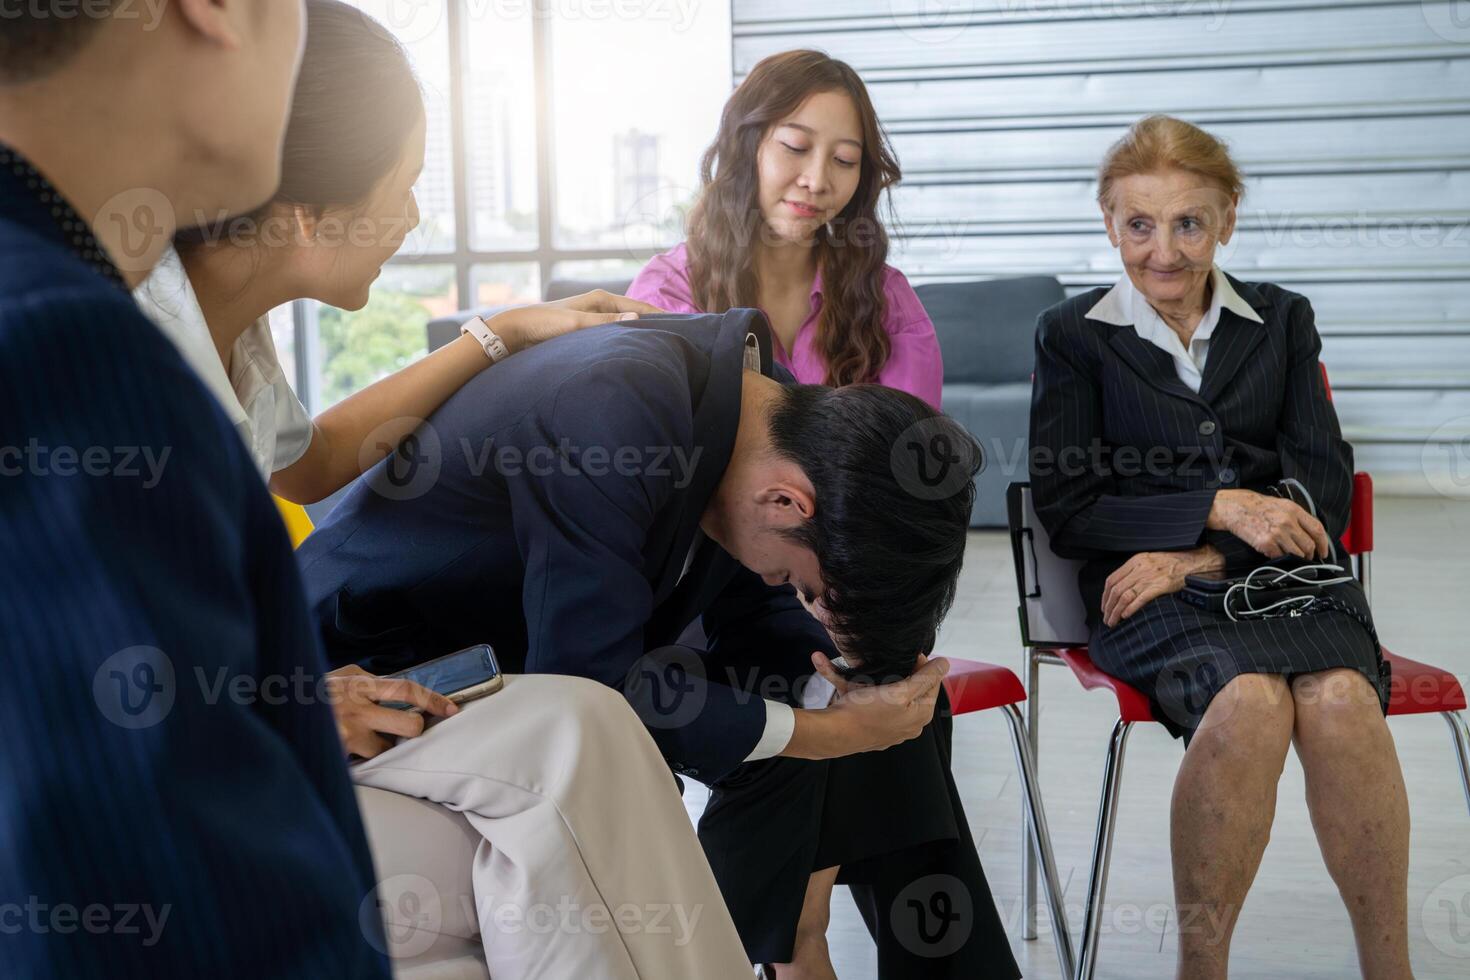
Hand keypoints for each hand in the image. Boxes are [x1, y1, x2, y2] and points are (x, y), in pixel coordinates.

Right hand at [324, 664, 458, 759]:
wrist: (275, 707)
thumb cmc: (312, 691)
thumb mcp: (341, 677)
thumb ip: (368, 682)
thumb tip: (398, 692)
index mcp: (360, 684)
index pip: (407, 690)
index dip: (433, 700)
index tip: (452, 709)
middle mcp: (356, 707)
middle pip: (408, 726)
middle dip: (414, 731)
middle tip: (407, 731)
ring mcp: (347, 732)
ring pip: (386, 749)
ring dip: (383, 747)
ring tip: (366, 739)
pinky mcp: (337, 752)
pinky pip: (364, 760)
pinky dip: (362, 756)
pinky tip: (349, 748)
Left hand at [486, 290, 665, 353]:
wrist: (515, 331)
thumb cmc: (544, 325)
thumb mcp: (576, 324)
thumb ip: (606, 324)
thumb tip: (638, 320)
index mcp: (602, 298)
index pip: (642, 307)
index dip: (663, 316)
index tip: (685, 325)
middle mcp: (600, 305)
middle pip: (637, 315)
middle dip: (657, 325)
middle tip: (680, 338)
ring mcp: (594, 318)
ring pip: (626, 326)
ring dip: (641, 335)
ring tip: (662, 346)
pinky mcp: (586, 331)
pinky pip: (614, 335)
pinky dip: (627, 341)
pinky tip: (634, 352)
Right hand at [809, 652, 949, 755]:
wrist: (834, 733)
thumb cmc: (867, 712)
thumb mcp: (901, 691)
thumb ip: (925, 677)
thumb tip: (945, 663)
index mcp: (921, 714)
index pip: (932, 683)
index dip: (923, 665)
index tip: (909, 653)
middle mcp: (909, 724)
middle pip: (911, 690)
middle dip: (901, 672)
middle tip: (890, 659)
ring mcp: (890, 727)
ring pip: (887, 694)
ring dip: (874, 677)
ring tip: (866, 664)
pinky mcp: (871, 727)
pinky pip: (867, 701)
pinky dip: (855, 686)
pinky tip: (839, 672)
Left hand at [1101, 546, 1221, 627]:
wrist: (1193, 562)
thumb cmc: (1172, 563)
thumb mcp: (1149, 561)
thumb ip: (1135, 572)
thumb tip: (1121, 589)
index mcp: (1135, 561)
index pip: (1112, 580)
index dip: (1105, 596)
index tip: (1104, 606)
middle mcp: (1139, 568)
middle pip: (1116, 590)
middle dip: (1108, 607)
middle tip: (1107, 618)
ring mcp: (1149, 577)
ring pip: (1125, 596)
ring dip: (1116, 611)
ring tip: (1113, 621)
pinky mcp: (1160, 586)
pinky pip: (1140, 598)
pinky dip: (1130, 608)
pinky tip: (1125, 616)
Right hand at [1207, 489, 1330, 560]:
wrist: (1235, 508)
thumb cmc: (1257, 506)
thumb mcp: (1281, 504)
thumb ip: (1297, 517)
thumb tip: (1310, 534)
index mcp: (1294, 510)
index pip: (1317, 530)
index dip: (1324, 544)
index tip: (1323, 552)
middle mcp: (1288, 521)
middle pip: (1309, 545)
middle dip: (1309, 554)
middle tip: (1305, 557)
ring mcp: (1277, 533)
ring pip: (1296, 554)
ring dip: (1294, 558)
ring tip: (1288, 554)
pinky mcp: (1266, 543)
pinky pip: (1279, 556)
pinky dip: (1278, 557)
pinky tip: (1273, 551)